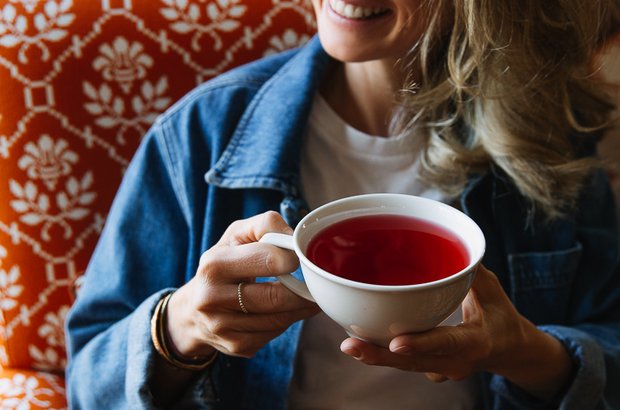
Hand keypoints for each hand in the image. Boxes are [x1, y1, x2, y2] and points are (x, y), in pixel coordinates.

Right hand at [166, 211, 319, 358]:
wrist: (193, 309)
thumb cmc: (223, 264)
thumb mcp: (236, 235)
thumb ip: (265, 226)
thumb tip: (293, 237)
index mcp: (214, 265)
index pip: (269, 260)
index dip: (293, 258)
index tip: (300, 258)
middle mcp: (212, 298)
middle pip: (276, 297)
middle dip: (303, 291)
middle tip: (314, 283)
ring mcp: (223, 326)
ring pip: (279, 319)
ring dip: (300, 308)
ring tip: (307, 296)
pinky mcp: (236, 346)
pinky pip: (274, 334)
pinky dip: (286, 322)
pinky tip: (284, 311)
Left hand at [340, 265, 573, 398]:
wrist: (511, 351)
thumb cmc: (500, 316)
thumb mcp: (492, 290)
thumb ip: (470, 270)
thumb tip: (451, 241)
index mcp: (476, 342)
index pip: (447, 343)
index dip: (421, 344)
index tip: (396, 343)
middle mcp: (457, 362)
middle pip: (415, 362)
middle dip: (381, 355)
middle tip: (350, 346)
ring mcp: (443, 370)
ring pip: (405, 365)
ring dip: (376, 356)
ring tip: (349, 345)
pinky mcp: (431, 369)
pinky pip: (406, 363)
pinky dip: (384, 353)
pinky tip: (360, 343)